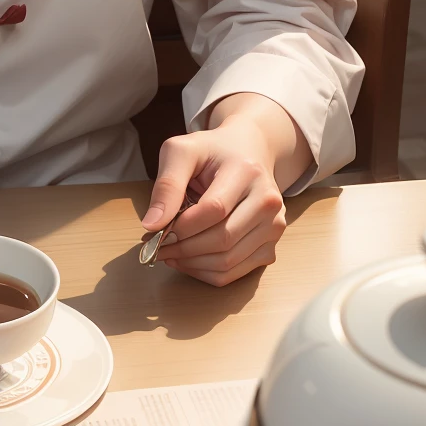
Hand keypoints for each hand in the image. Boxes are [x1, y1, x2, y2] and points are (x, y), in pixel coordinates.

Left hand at [141, 110, 288, 286]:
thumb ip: (167, 185)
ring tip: (169, 252)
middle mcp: (268, 201)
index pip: (214, 209)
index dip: (182, 225)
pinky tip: (188, 259)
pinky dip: (205, 272)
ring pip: (228, 262)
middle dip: (183, 247)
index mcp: (247, 171)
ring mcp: (273, 227)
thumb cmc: (211, 152)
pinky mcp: (270, 246)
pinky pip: (234, 273)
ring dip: (191, 264)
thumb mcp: (182, 152)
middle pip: (222, 239)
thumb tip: (151, 225)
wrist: (248, 152)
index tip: (155, 230)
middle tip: (156, 247)